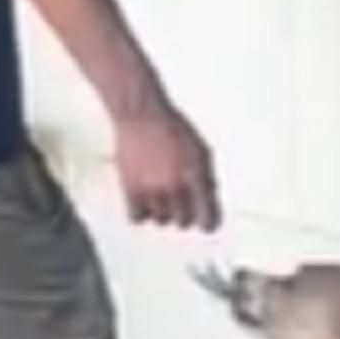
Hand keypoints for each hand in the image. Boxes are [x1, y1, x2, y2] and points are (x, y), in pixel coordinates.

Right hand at [112, 101, 220, 231]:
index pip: (207, 216)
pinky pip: (137, 218)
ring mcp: (151, 189)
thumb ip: (207, 177)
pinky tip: (144, 201)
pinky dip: (141, 213)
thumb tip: (209, 198)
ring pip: (160, 220)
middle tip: (181, 202)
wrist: (142, 115)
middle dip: (185, 214)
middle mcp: (174, 186)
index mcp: (195, 176)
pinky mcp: (130, 188)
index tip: (207, 224)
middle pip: (183, 222)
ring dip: (162, 212)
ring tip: (160, 195)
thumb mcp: (201, 150)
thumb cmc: (172, 129)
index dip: (209, 222)